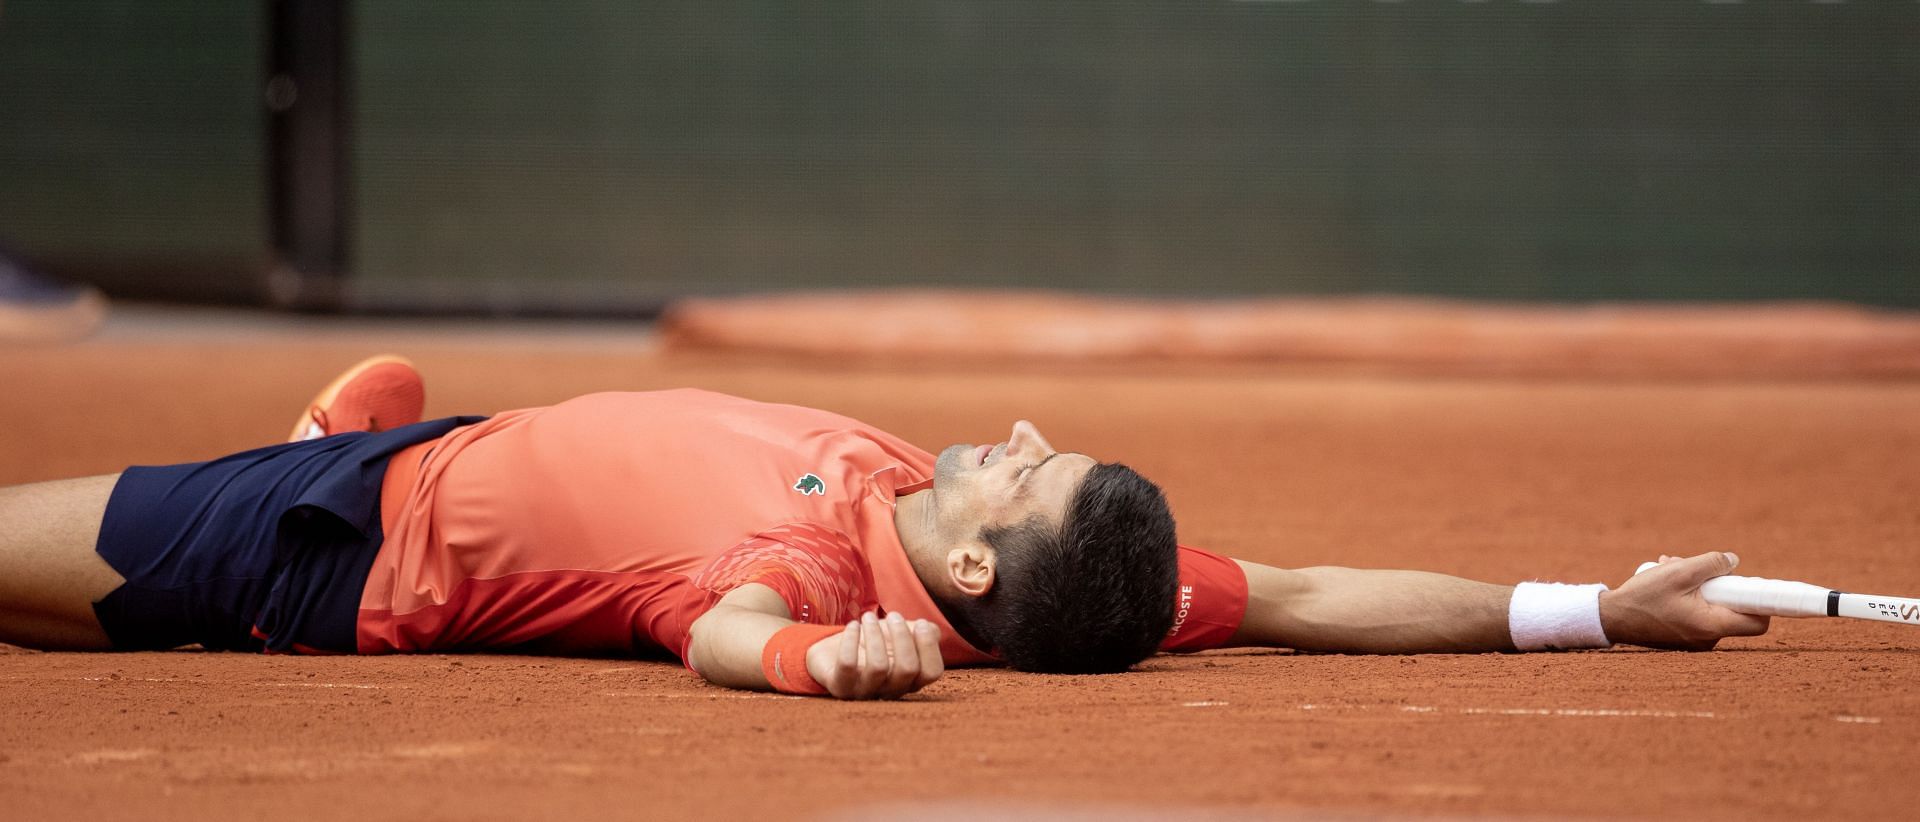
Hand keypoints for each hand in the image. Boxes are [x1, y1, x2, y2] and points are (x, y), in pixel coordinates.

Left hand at [804, 611, 943, 698]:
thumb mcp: (902, 635)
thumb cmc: (874, 644)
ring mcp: (865, 692)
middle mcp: (891, 691)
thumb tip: (930, 630)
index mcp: (910, 680)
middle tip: (892, 615)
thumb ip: (924, 632)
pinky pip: (847, 665)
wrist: (833, 653)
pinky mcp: (840, 687)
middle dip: (901, 635)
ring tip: (867, 617)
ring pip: (878, 667)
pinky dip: (851, 640)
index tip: (920, 622)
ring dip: (875, 634)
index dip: (929, 645)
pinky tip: (852, 626)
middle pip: (907, 669)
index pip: (931, 672)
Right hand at [1600, 551, 1770, 649]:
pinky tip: (1665, 581)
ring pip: (1712, 606)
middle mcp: (1708, 638)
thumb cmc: (1643, 597)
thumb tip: (1734, 561)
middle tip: (1694, 568)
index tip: (1753, 584)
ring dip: (1697, 584)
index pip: (1758, 622)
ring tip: (1670, 568)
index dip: (1761, 601)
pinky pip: (1697, 612)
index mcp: (1711, 625)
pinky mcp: (1684, 636)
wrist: (1611, 619)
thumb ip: (1711, 564)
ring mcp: (1695, 639)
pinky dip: (1688, 595)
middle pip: (1731, 607)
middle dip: (1717, 583)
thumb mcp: (1678, 572)